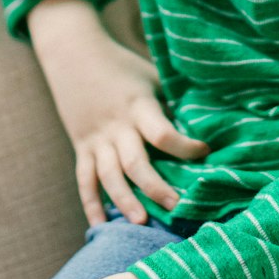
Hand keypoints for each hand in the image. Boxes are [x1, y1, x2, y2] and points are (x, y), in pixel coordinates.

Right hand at [29, 0, 209, 226]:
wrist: (73, 53)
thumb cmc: (122, 65)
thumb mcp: (151, 77)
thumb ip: (170, 103)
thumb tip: (205, 126)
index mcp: (138, 106)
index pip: (162, 133)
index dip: (185, 146)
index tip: (205, 151)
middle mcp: (116, 126)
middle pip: (135, 163)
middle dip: (156, 188)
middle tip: (177, 207)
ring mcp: (96, 139)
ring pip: (108, 176)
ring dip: (124, 200)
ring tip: (141, 223)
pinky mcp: (81, 147)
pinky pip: (84, 180)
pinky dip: (91, 204)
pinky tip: (99, 226)